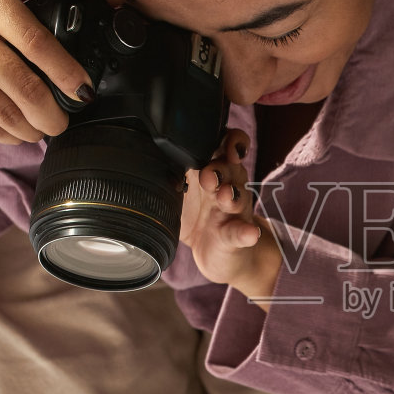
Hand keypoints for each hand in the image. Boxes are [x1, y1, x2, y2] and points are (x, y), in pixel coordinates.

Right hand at [0, 0, 99, 145]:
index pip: (37, 41)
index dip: (67, 72)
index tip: (83, 90)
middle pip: (25, 85)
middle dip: (53, 113)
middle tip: (65, 120)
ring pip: (6, 111)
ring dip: (33, 128)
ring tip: (44, 128)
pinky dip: (7, 134)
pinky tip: (18, 132)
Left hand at [180, 128, 281, 304]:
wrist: (218, 254)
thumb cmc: (197, 218)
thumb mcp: (178, 195)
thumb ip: (168, 177)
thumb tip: (144, 161)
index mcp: (212, 172)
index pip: (224, 146)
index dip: (228, 140)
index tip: (221, 143)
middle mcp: (227, 186)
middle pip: (231, 168)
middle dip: (220, 168)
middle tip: (208, 177)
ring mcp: (233, 212)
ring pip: (238, 197)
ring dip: (232, 194)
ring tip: (226, 196)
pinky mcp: (236, 237)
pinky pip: (242, 232)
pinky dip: (245, 233)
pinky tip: (249, 233)